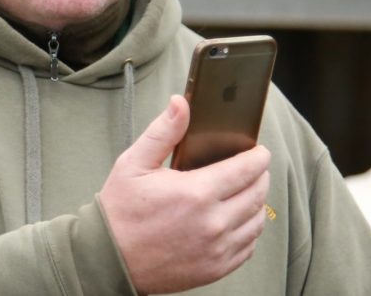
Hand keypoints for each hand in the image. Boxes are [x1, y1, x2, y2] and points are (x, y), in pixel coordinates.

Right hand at [99, 95, 271, 293]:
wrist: (110, 259)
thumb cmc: (120, 211)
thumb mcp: (134, 164)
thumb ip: (163, 132)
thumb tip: (181, 103)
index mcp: (196, 192)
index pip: (247, 169)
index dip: (258, 156)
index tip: (258, 151)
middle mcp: (213, 222)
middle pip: (257, 193)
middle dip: (260, 176)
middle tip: (253, 169)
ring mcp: (217, 248)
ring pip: (256, 220)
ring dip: (256, 203)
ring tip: (245, 192)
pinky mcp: (216, 268)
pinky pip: (248, 246)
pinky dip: (248, 231)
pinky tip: (236, 220)